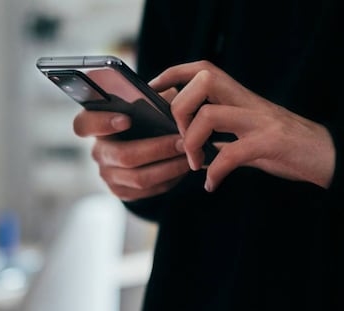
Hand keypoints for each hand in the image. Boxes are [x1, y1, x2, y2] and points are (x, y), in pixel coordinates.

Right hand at [73, 108, 189, 200]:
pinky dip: (169, 179)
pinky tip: (183, 167)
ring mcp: (108, 174)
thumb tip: (171, 101)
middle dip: (158, 149)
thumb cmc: (144, 118)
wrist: (143, 145)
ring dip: (169, 167)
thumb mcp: (145, 103)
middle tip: (183, 141)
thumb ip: (152, 99)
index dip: (102, 123)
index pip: (84, 124)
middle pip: (123, 156)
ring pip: (139, 177)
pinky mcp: (121, 191)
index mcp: (95, 124)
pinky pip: (147, 190)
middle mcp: (98, 151)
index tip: (127, 119)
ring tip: (190, 155)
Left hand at [149, 60, 335, 191]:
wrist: (326, 155)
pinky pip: (233, 154)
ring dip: (193, 142)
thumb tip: (188, 143)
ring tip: (195, 164)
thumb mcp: (247, 135)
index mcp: (239, 97)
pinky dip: (216, 172)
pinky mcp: (270, 142)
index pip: (203, 69)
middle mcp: (248, 102)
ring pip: (210, 115)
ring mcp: (259, 120)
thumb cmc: (282, 146)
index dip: (174, 73)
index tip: (154, 89)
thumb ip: (220, 135)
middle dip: (180, 109)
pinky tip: (212, 184)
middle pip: (203, 81)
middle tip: (181, 138)